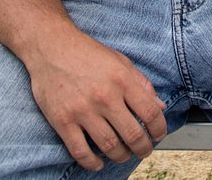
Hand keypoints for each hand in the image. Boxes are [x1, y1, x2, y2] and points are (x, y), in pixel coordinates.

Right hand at [27, 29, 167, 171]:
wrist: (51, 47)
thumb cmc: (87, 53)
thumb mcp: (120, 61)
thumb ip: (141, 83)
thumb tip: (160, 106)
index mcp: (122, 79)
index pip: (150, 113)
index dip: (159, 129)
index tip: (158, 135)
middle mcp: (105, 96)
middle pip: (133, 135)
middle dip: (143, 148)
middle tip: (144, 150)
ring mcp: (83, 110)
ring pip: (109, 146)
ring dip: (121, 156)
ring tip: (124, 155)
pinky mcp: (63, 120)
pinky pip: (80, 151)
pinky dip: (92, 163)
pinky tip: (98, 162)